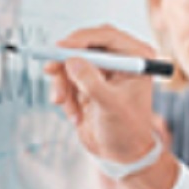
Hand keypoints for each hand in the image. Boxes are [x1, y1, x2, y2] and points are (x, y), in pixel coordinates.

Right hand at [44, 25, 156, 162]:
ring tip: (66, 107)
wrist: (120, 154)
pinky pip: (66, 77)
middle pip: (85, 44)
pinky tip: (75, 115)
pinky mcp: (88, 81)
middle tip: (50, 69)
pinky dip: (64, 94)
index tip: (61, 48)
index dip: (82, 38)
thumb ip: (91, 82)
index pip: (107, 35)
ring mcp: (103, 69)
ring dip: (64, 84)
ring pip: (71, 62)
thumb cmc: (126, 130)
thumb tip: (72, 60)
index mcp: (137, 57)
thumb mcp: (110, 106)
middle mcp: (121, 59)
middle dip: (66, 61)